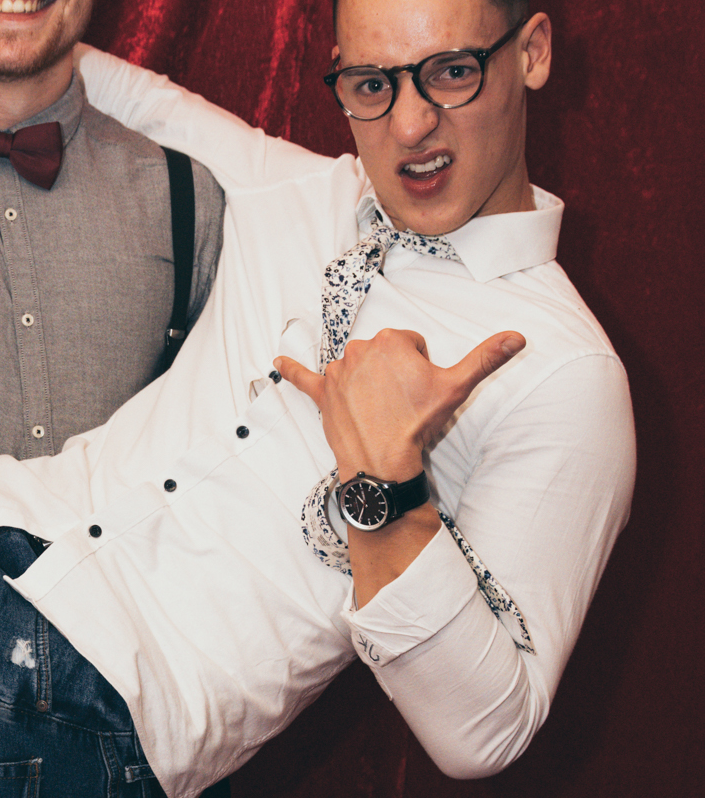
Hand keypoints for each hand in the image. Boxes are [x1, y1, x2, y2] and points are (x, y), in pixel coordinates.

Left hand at [275, 329, 525, 482]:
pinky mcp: (323, 394)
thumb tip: (518, 337)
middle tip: (401, 403)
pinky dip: (292, 370)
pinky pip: (303, 377)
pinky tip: (279, 360)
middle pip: (384, 354)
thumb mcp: (456, 388)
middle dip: (394, 374)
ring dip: (366, 382)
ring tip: (378, 409)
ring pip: (358, 368)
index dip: (419, 368)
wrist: (383, 460)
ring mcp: (338, 372)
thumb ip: (486, 358)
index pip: (410, 343)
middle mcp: (359, 349)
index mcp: (390, 340)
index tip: (418, 391)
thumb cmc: (417, 423)